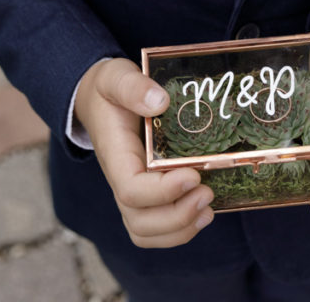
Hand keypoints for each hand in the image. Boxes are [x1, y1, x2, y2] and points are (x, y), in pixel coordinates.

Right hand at [74, 58, 214, 247]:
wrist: (100, 99)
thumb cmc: (109, 89)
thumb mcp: (117, 77)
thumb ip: (133, 87)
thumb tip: (159, 101)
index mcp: (116, 155)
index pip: (131, 190)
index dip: (163, 192)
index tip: (193, 174)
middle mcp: (122, 180)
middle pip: (140, 221)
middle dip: (177, 216)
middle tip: (207, 192)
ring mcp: (133, 191)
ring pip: (147, 232)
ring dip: (180, 229)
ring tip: (209, 208)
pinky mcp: (147, 194)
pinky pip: (156, 229)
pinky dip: (180, 231)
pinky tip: (203, 212)